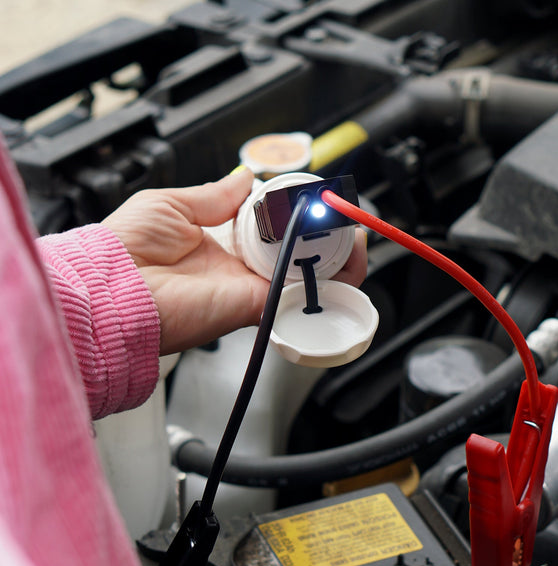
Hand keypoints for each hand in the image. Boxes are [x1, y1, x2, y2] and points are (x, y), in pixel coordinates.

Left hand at [102, 169, 367, 354]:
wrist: (113, 289)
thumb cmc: (127, 249)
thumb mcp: (172, 203)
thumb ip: (215, 195)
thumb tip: (244, 178)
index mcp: (223, 241)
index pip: (275, 228)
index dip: (300, 215)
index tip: (316, 201)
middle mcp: (241, 267)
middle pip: (300, 255)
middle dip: (329, 238)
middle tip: (345, 221)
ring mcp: (251, 289)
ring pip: (309, 279)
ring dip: (338, 260)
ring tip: (355, 239)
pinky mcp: (255, 307)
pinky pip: (299, 299)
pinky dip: (325, 286)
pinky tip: (342, 265)